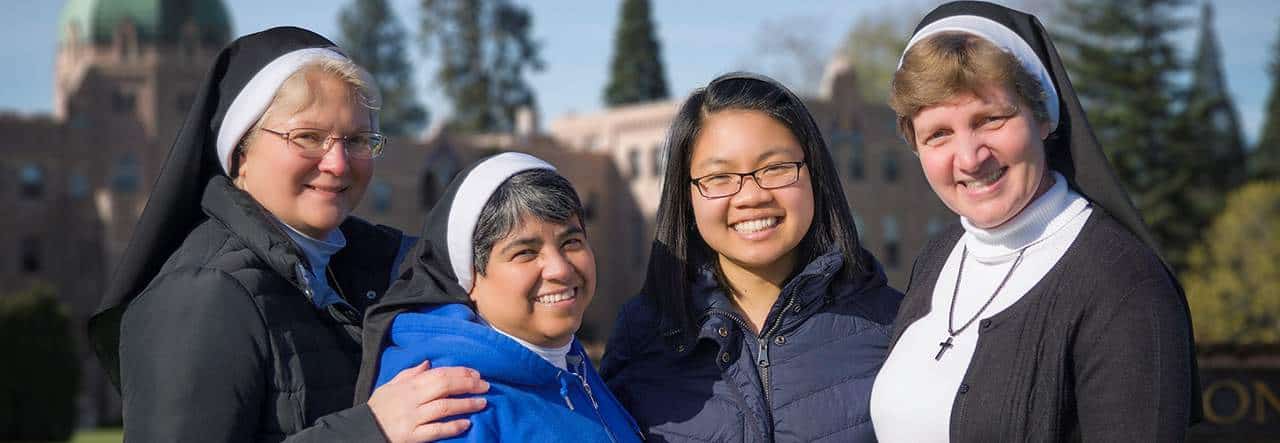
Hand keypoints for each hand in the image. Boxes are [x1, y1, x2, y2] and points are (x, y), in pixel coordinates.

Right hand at [368, 361, 489, 442]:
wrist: (363, 431)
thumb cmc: (378, 408)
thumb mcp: (390, 386)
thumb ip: (409, 374)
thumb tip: (428, 363)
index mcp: (408, 385)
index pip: (439, 374)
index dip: (460, 372)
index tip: (476, 373)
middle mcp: (412, 399)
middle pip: (444, 386)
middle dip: (467, 385)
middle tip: (485, 386)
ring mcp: (413, 418)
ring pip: (444, 407)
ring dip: (465, 404)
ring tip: (482, 403)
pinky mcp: (412, 436)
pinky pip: (435, 430)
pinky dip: (452, 427)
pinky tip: (466, 424)